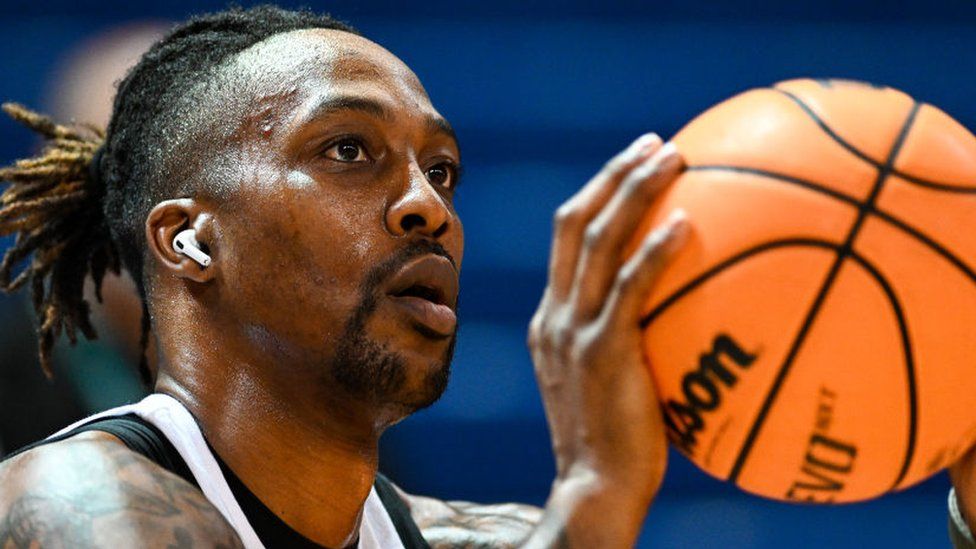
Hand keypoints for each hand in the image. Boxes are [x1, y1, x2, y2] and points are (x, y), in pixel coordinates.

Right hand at [524, 133, 688, 546]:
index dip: (600, 193)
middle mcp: (554, 314)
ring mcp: (571, 330)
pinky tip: (688, 225)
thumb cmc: (619, 447)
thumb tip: (691, 318)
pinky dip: (654, 250)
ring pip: (595, 240)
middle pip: (574, 222)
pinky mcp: (598, 351)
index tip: (638, 165)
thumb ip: (634, 346)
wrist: (594, 489)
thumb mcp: (616, 387)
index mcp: (553, 318)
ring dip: (632, 190)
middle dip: (614, 174)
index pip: (568, 239)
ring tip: (674, 157)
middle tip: (657, 143)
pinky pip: (628, 287)